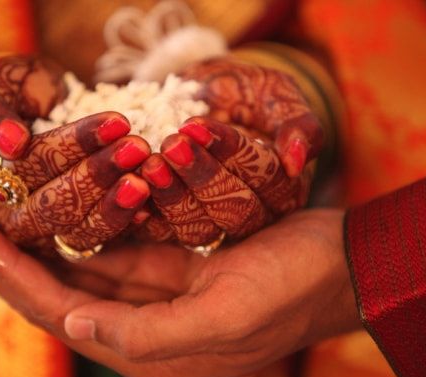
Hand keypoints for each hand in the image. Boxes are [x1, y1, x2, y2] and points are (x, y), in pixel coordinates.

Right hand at [0, 55, 151, 253]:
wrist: (27, 114)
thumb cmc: (7, 94)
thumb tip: (10, 143)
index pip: (31, 167)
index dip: (75, 144)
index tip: (117, 121)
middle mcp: (7, 221)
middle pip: (54, 206)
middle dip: (99, 176)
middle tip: (139, 148)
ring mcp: (40, 239)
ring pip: (78, 232)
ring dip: (116, 205)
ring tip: (147, 177)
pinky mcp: (70, 242)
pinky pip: (100, 242)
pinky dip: (125, 225)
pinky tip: (150, 206)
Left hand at [0, 198, 361, 376]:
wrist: (344, 266)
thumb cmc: (294, 288)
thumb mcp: (228, 315)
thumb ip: (148, 334)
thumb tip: (76, 328)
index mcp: (152, 357)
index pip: (60, 313)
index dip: (8, 271)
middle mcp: (143, 337)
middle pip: (55, 296)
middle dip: (0, 255)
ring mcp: (154, 305)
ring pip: (75, 275)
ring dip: (28, 243)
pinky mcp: (169, 276)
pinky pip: (108, 257)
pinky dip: (73, 236)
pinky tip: (41, 214)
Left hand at [134, 58, 323, 246]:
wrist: (202, 99)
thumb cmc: (245, 92)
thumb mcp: (277, 94)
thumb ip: (298, 122)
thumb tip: (296, 161)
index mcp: (284, 186)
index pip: (265, 176)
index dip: (231, 152)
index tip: (196, 126)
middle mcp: (253, 214)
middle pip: (234, 208)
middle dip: (201, 176)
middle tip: (171, 145)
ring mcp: (214, 225)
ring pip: (199, 227)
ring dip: (171, 197)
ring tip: (148, 164)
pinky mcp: (177, 230)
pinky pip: (162, 235)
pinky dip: (144, 216)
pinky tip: (127, 190)